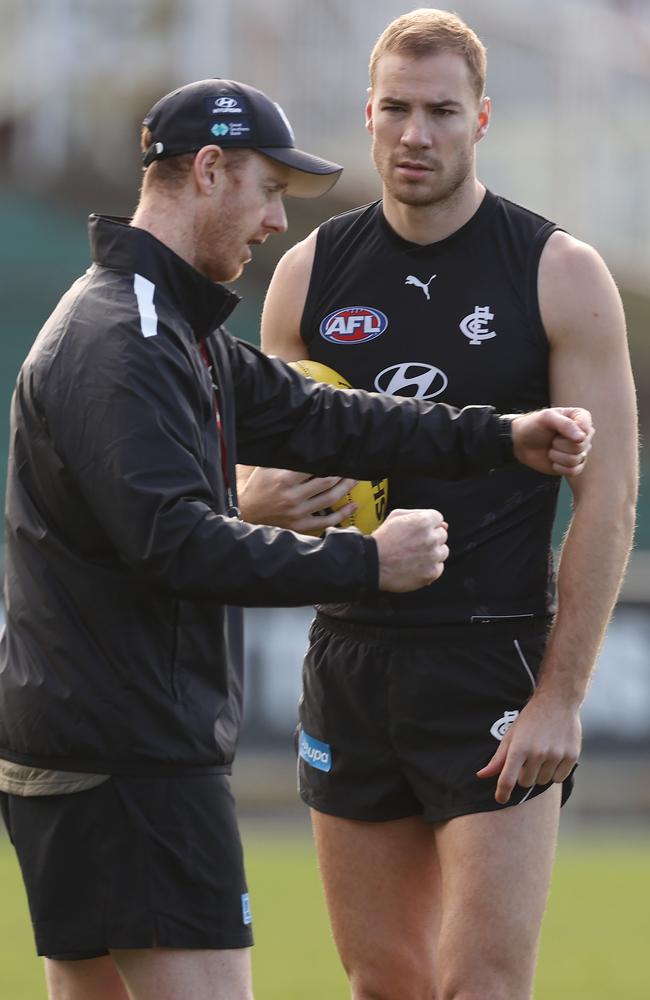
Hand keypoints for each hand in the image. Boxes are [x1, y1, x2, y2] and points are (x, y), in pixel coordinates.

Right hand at [238, 466, 357, 531]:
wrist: (246, 511)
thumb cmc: (258, 486)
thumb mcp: (267, 467)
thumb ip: (286, 458)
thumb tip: (306, 444)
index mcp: (285, 479)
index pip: (314, 466)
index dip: (330, 459)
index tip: (340, 454)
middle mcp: (293, 496)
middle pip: (326, 481)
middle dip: (343, 473)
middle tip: (353, 465)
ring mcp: (298, 512)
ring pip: (329, 499)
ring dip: (345, 488)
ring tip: (355, 479)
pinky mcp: (300, 525)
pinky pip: (326, 521)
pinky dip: (342, 514)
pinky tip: (353, 505)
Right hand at [374, 509, 448, 591]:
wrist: (371, 564)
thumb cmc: (383, 539)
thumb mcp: (396, 516)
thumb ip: (419, 514)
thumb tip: (444, 524)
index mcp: (423, 521)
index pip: (438, 518)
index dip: (427, 524)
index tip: (416, 532)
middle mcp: (431, 538)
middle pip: (442, 535)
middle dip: (431, 538)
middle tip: (413, 545)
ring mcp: (432, 556)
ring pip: (443, 551)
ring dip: (433, 553)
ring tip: (414, 556)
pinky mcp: (431, 572)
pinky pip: (439, 567)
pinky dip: (430, 568)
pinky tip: (416, 566)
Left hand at [476, 694, 581, 803]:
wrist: (558, 701)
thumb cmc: (530, 719)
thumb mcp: (511, 735)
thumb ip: (498, 758)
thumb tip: (481, 775)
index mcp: (519, 747)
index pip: (508, 780)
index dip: (502, 793)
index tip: (501, 799)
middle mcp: (537, 753)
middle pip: (525, 783)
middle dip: (523, 775)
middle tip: (526, 760)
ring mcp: (556, 755)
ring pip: (542, 782)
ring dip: (539, 774)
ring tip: (540, 755)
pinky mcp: (571, 757)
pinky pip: (559, 779)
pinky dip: (554, 773)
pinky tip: (553, 756)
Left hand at [511, 406, 593, 475]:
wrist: (522, 443)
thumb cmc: (534, 426)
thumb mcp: (547, 418)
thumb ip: (565, 424)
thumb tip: (581, 438)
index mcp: (581, 418)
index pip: (586, 429)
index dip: (569, 432)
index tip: (556, 428)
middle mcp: (584, 434)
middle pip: (580, 446)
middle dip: (559, 444)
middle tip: (552, 439)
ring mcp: (580, 451)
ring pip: (576, 459)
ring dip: (557, 456)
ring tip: (551, 448)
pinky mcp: (574, 465)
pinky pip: (574, 471)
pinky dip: (559, 467)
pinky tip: (553, 460)